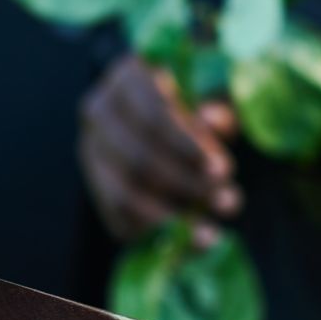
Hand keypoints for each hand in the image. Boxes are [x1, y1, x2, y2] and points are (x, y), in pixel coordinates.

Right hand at [78, 54, 239, 241]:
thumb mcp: (219, 93)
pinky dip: (151, 236)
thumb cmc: (204, 95)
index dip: (189, 146)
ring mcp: (91, 149)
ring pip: (123, 195)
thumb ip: (220, 106)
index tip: (223, 170)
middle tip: (228, 203)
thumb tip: (212, 121)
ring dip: (171, 221)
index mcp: (130, 75)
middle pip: (138, 158)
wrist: (172, 107)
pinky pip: (116, 218)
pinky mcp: (95, 182)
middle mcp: (99, 110)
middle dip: (188, 187)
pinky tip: (186, 243)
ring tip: (212, 234)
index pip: (154, 114)